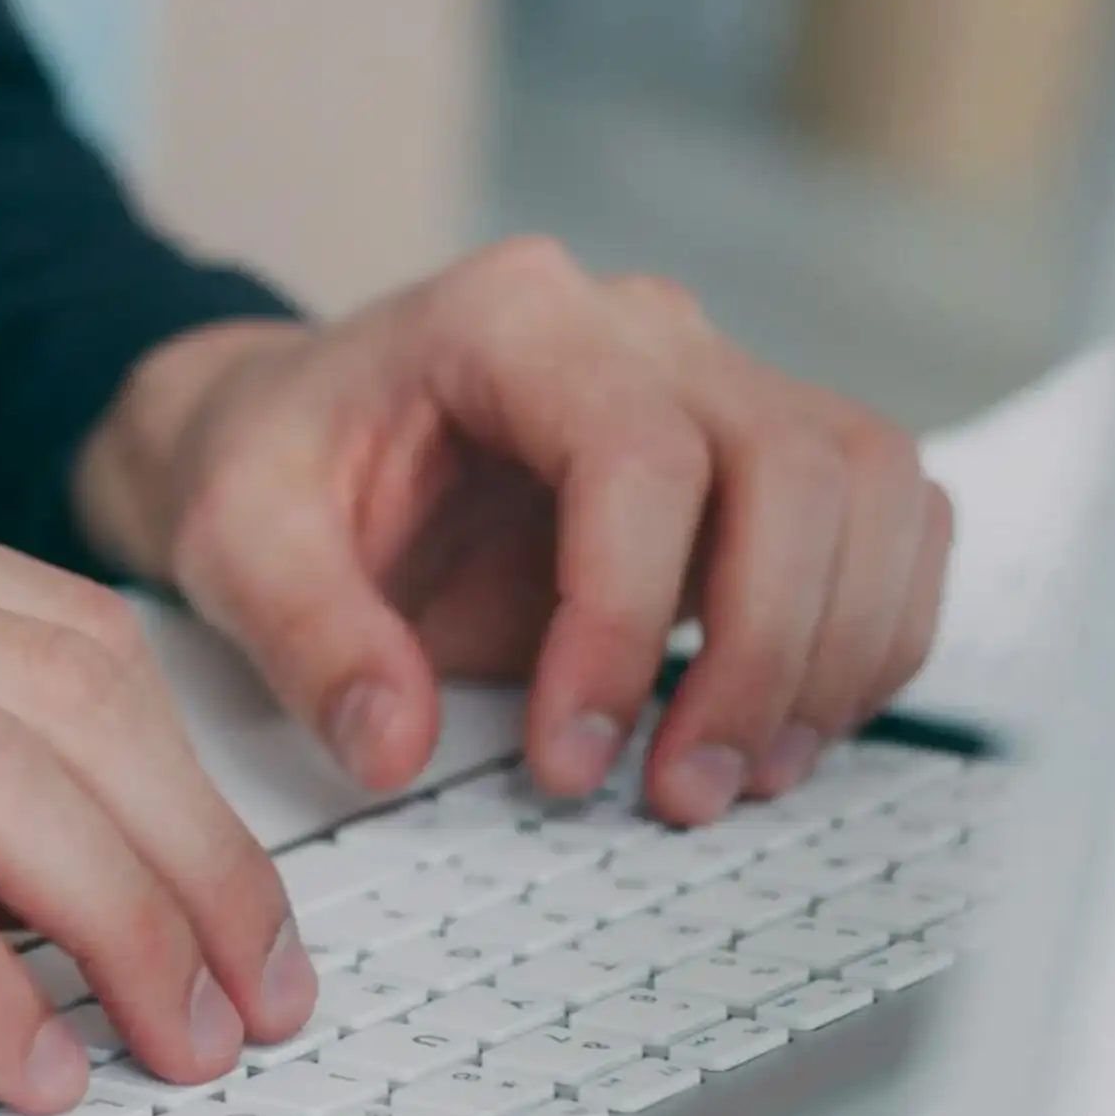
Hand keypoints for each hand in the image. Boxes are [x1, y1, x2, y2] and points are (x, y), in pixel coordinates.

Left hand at [77, 237, 951, 823]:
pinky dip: (867, 630)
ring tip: (740, 777)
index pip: (640, 455)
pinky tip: (786, 727)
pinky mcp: (756, 454)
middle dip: (762, 654)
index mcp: (508, 320)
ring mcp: (714, 382)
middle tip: (678, 795)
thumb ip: (304, 637)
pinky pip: (884, 518)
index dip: (627, 621)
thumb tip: (394, 746)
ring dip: (836, 650)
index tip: (568, 758)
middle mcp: (639, 330)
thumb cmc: (273, 467)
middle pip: (794, 464)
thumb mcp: (230, 542)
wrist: (296, 433)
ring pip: (868, 486)